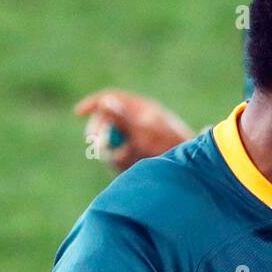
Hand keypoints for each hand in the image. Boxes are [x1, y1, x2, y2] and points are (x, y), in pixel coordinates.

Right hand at [75, 90, 194, 173]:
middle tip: (98, 146)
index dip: (92, 104)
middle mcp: (136, 122)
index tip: (78, 113)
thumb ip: (123, 118)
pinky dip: (120, 164)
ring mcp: (135, 139)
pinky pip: (117, 159)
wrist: (192, 172)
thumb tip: (106, 101)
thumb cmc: (171, 150)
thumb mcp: (144, 132)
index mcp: (140, 109)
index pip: (109, 99)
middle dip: (97, 133)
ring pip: (109, 143)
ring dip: (112, 153)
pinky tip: (135, 169)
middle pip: (104, 121)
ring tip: (131, 161)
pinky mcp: (135, 156)